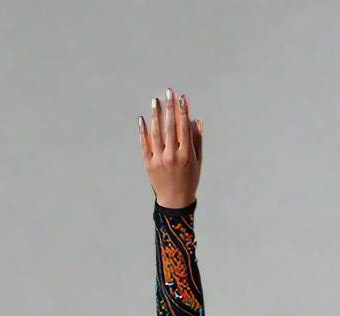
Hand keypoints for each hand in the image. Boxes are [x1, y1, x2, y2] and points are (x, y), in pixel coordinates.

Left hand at [139, 87, 202, 207]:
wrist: (175, 200)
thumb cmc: (189, 180)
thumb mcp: (197, 162)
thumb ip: (196, 141)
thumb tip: (195, 121)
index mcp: (186, 155)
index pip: (184, 128)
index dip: (183, 111)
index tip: (181, 98)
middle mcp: (172, 156)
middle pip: (170, 127)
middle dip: (170, 107)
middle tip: (168, 92)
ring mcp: (159, 160)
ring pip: (156, 133)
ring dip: (156, 115)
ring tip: (155, 100)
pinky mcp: (149, 163)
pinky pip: (144, 144)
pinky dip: (143, 131)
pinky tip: (142, 119)